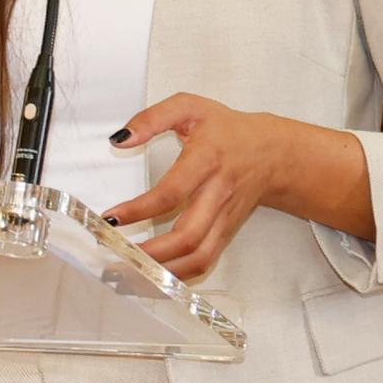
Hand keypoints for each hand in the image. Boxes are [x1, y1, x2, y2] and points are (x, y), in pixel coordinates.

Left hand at [107, 96, 370, 277]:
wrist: (271, 152)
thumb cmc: (225, 129)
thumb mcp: (189, 107)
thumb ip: (152, 118)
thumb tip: (118, 139)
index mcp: (207, 160)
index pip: (172, 192)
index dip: (140, 209)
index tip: (111, 218)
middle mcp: (219, 193)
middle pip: (189, 236)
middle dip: (151, 253)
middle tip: (117, 256)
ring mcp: (225, 218)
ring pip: (198, 256)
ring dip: (164, 271)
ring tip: (130, 272)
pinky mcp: (226, 232)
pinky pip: (204, 261)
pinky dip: (178, 275)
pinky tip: (153, 275)